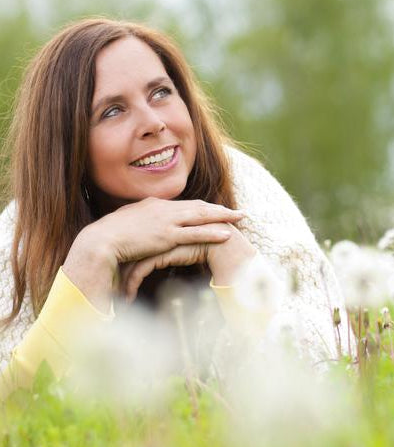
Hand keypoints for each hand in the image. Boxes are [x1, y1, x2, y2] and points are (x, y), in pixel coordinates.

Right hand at [63, 198, 243, 310]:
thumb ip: (142, 222)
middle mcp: (164, 209)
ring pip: (202, 216)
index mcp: (155, 205)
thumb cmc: (109, 237)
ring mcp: (166, 221)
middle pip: (199, 207)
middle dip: (220, 209)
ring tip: (240, 218)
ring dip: (223, 217)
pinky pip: (195, 233)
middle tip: (239, 212)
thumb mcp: (128, 223)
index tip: (219, 209)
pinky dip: (212, 233)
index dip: (204, 208)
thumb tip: (147, 226)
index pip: (186, 205)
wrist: (99, 241)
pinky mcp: (167, 235)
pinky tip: (227, 234)